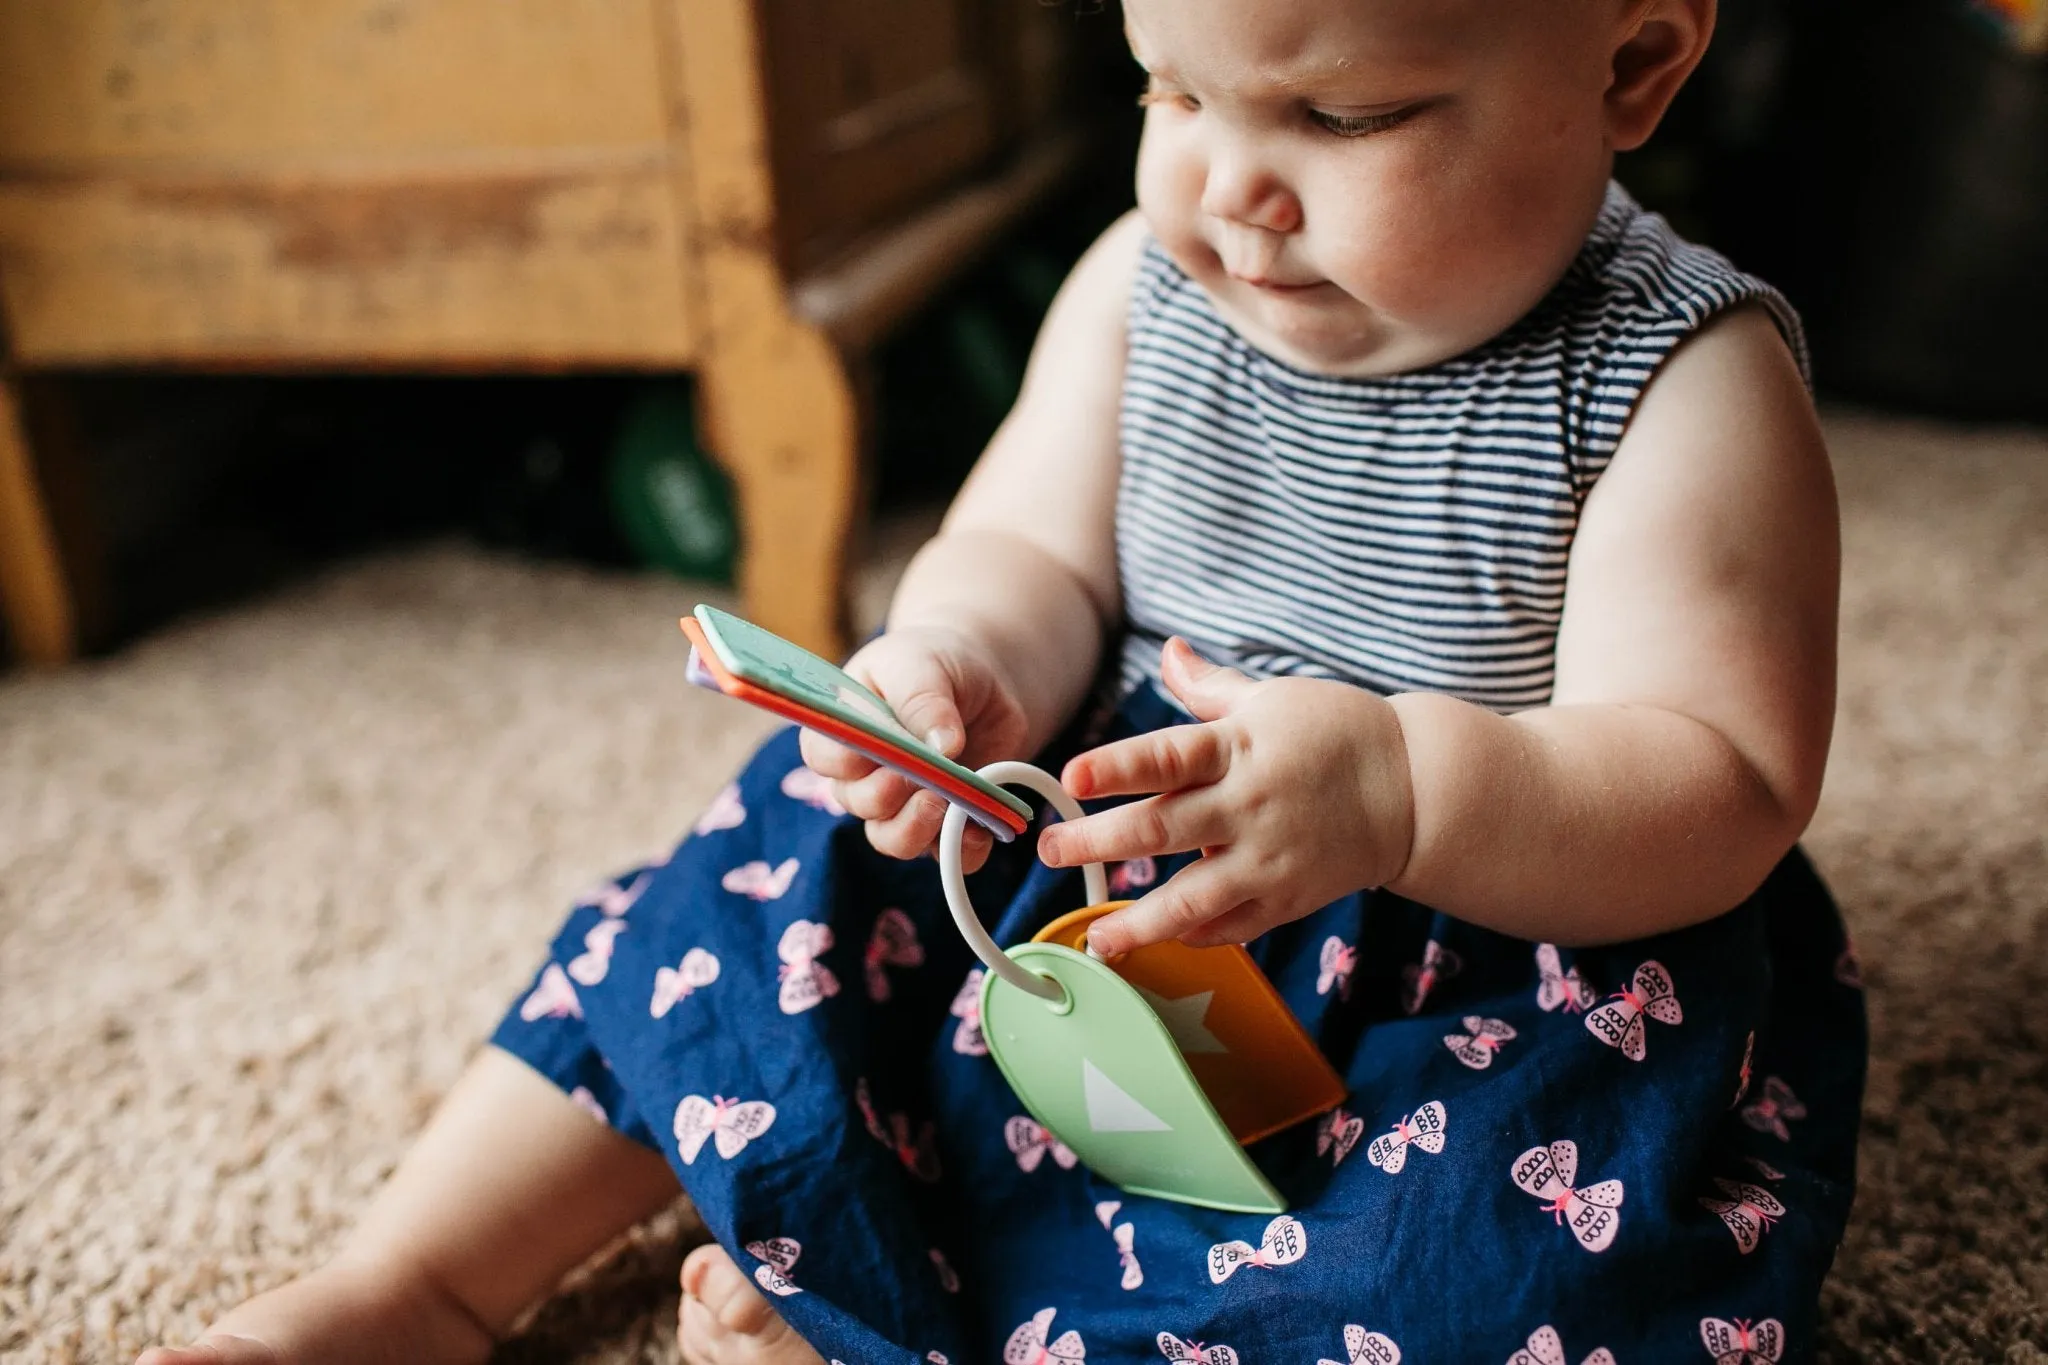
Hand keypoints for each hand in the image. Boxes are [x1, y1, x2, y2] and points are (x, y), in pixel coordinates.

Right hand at [798, 625, 1029, 868]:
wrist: (982, 680)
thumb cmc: (935, 663)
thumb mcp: (924, 663)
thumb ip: (924, 698)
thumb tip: (941, 747)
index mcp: (843, 728)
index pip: (823, 757)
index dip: (848, 763)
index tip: (885, 751)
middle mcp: (862, 775)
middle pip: (859, 804)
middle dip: (889, 795)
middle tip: (925, 775)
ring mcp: (901, 804)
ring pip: (892, 839)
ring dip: (918, 829)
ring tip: (946, 804)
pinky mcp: (942, 822)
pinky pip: (945, 853)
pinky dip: (962, 848)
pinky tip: (978, 827)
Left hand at [1038, 637, 1415, 953]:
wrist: (1416, 788)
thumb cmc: (1338, 732)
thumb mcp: (1273, 698)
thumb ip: (1209, 688)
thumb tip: (1169, 649)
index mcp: (1239, 749)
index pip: (1167, 756)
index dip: (1118, 766)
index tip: (1072, 776)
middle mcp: (1248, 807)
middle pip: (1162, 829)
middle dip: (1099, 842)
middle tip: (1051, 850)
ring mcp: (1268, 860)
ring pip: (1193, 898)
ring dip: (1139, 923)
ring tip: (1096, 939)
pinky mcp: (1287, 899)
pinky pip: (1233, 928)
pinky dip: (1195, 936)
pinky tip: (1157, 941)